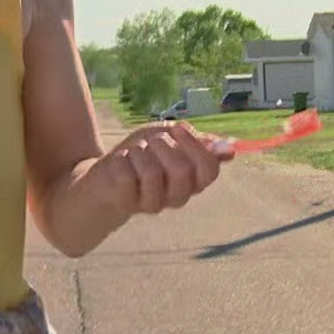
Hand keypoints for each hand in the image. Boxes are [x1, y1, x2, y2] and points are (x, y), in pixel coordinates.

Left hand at [85, 121, 231, 216]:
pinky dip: (122, 159)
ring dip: (139, 152)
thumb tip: (231, 147)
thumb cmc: (141, 156)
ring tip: (133, 154)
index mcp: (192, 181)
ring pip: (152, 171)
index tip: (177, 129)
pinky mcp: (126, 203)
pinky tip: (120, 164)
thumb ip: (198, 141)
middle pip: (182, 170)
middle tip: (150, 143)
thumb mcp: (170, 139)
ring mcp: (152, 204)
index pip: (209, 170)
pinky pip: (127, 174)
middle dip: (163, 146)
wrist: (103, 177)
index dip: (194, 146)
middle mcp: (177, 197)